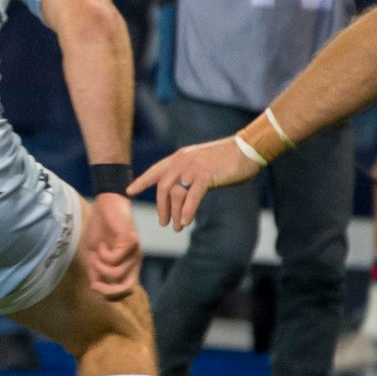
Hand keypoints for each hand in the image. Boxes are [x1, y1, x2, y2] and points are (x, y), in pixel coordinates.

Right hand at [82, 192, 140, 299]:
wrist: (106, 204)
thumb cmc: (102, 227)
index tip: (94, 286)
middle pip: (127, 288)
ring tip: (97, 252)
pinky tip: (102, 244)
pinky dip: (103, 254)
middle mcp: (134, 261)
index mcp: (128, 265)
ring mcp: (134, 252)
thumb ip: (96, 270)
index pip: (125, 291)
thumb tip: (96, 289)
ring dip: (100, 266)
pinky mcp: (130, 242)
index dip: (109, 295)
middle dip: (108, 290)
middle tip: (94, 283)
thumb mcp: (95, 253)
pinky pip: (114, 259)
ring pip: (116, 273)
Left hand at [130, 138, 258, 229]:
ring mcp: (193, 168)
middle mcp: (182, 162)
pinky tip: (186, 221)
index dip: (141, 182)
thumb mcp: (201, 163)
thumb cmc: (227, 158)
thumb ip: (188, 174)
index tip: (129, 192)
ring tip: (177, 227)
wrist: (247, 149)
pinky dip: (187, 210)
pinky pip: (192, 196)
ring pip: (176, 194)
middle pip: (162, 188)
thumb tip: (182, 193)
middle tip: (163, 222)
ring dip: (175, 213)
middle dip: (162, 208)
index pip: (155, 171)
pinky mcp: (206, 176)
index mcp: (179, 158)